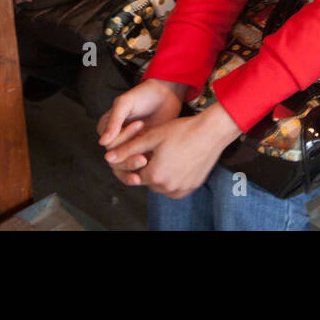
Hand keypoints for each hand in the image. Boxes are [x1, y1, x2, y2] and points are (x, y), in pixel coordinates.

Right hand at [97, 79, 186, 183]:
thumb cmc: (144, 95)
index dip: (122, 139)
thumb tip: (102, 142)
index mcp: (107, 128)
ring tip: (146, 162)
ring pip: (124, 166)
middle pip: (115, 160)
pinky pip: (137, 166)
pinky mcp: (142, 150)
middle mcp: (115, 139)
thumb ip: (113, 121)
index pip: (109, 144)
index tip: (140, 124)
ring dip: (133, 168)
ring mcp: (129, 146)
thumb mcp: (125, 103)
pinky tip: (150, 172)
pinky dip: (141, 171)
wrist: (166, 94)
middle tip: (143, 159)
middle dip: (127, 161)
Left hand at [106, 102, 241, 196]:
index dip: (139, 159)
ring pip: (162, 185)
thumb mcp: (152, 137)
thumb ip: (128, 149)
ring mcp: (181, 189)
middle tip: (159, 150)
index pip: (136, 173)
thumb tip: (108, 158)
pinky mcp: (192, 187)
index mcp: (154, 175)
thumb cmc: (181, 130)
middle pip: (149, 180)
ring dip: (161, 174)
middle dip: (149, 167)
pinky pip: (176, 187)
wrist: (212, 132)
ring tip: (169, 154)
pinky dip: (174, 178)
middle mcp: (167, 187)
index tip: (148, 148)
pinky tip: (178, 161)